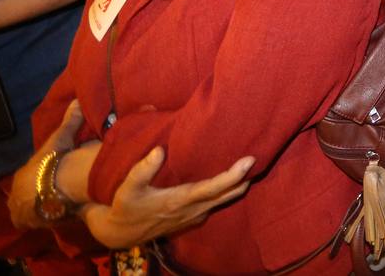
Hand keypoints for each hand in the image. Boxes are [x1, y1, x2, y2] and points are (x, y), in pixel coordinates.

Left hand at [8, 101, 84, 229]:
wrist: (50, 188)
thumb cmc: (52, 164)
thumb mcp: (61, 140)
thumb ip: (69, 122)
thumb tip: (77, 100)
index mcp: (24, 173)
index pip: (29, 175)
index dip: (41, 175)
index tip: (53, 177)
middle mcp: (18, 192)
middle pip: (27, 194)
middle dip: (38, 194)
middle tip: (56, 194)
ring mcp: (21, 208)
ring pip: (29, 209)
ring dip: (41, 208)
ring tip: (58, 207)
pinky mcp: (28, 222)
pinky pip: (33, 223)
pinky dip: (43, 220)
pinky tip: (56, 217)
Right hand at [81, 148, 252, 248]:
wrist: (122, 233)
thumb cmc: (126, 207)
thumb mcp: (127, 189)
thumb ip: (142, 170)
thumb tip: (159, 150)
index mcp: (179, 201)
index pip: (213, 188)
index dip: (233, 175)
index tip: (250, 161)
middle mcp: (193, 210)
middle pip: (228, 194)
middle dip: (246, 177)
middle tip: (262, 156)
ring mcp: (196, 215)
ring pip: (225, 199)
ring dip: (240, 184)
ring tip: (254, 164)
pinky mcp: (194, 217)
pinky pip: (218, 203)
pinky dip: (228, 191)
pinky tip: (234, 178)